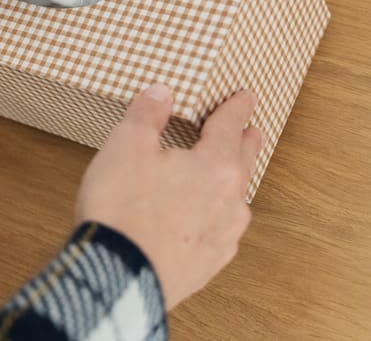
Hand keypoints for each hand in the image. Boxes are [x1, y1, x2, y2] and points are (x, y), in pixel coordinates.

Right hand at [75, 84, 263, 309]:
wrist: (119, 276)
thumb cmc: (122, 209)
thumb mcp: (126, 145)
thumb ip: (147, 114)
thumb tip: (161, 93)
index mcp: (215, 166)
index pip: (230, 127)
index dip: (236, 108)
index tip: (246, 98)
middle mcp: (230, 201)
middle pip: (243, 163)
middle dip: (245, 143)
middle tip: (251, 131)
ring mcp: (222, 237)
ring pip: (234, 199)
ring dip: (231, 182)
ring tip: (222, 175)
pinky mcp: (207, 264)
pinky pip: (220, 231)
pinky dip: (214, 216)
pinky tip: (201, 219)